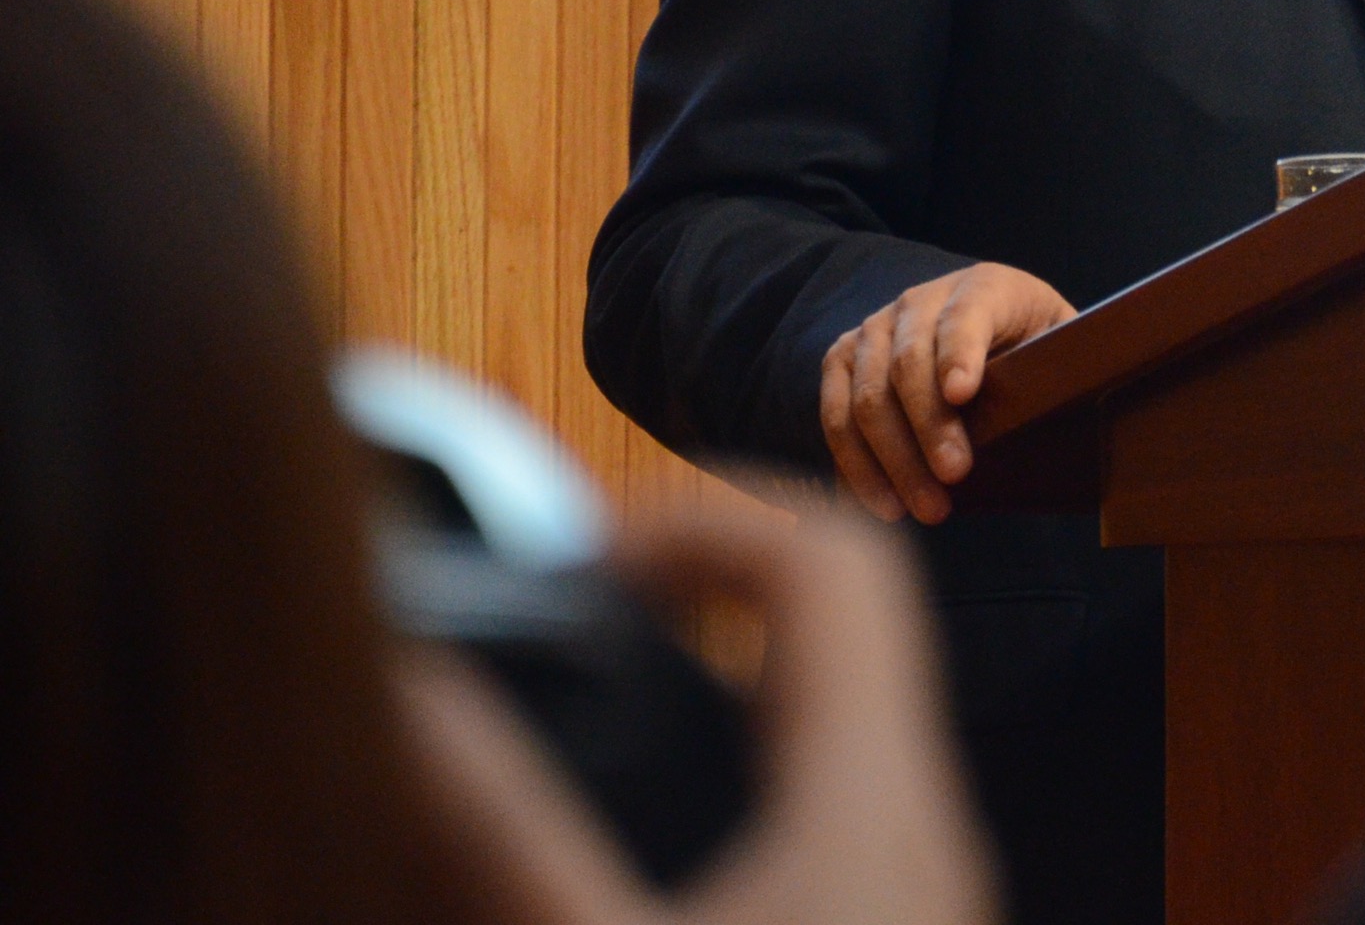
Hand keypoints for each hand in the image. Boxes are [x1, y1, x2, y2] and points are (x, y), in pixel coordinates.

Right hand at [402, 494, 995, 924]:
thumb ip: (503, 832)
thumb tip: (408, 697)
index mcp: (872, 793)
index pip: (828, 559)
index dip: (700, 515)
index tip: (580, 550)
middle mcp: (921, 820)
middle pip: (841, 623)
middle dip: (708, 581)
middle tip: (578, 600)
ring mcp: (922, 880)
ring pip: (843, 717)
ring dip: (729, 675)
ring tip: (601, 690)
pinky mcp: (895, 924)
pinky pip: (839, 794)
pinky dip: (746, 763)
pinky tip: (657, 822)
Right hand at [816, 262, 1075, 524]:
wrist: (981, 326)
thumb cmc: (1030, 345)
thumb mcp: (1059, 341)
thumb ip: (1068, 362)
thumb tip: (1086, 403)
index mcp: (984, 287)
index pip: (966, 316)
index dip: (960, 353)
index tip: (963, 394)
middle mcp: (920, 300)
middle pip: (908, 363)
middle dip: (929, 427)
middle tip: (954, 479)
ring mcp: (874, 329)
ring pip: (866, 396)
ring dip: (892, 459)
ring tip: (925, 509)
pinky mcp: (843, 362)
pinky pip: (834, 417)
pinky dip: (855, 466)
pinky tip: (883, 505)